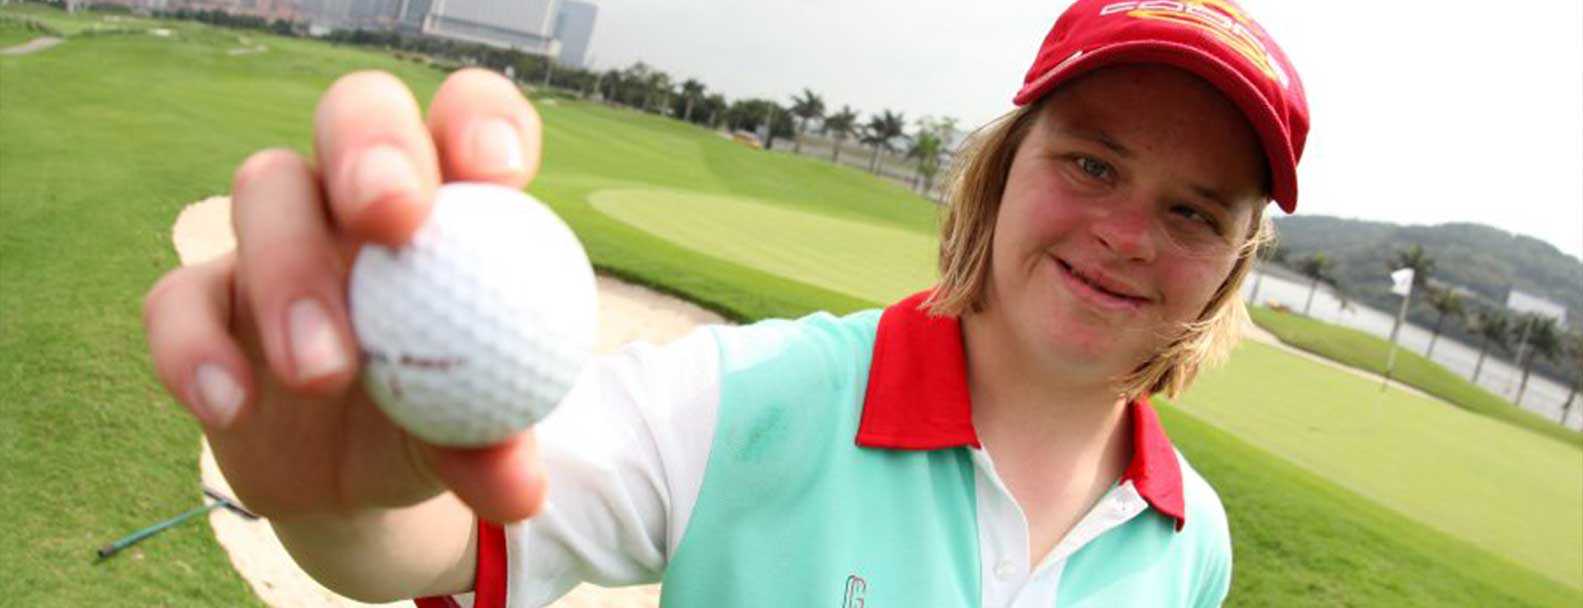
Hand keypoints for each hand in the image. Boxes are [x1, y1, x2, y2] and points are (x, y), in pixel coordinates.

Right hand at [144, 69, 546, 524]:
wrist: (358, 485)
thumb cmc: (443, 429)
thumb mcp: (479, 445)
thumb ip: (496, 450)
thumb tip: (519, 485)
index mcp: (454, 200)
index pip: (470, 118)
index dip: (482, 119)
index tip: (497, 172)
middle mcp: (359, 193)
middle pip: (357, 112)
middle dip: (372, 145)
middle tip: (392, 218)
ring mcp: (277, 234)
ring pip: (263, 188)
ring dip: (291, 270)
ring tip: (325, 373)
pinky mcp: (205, 295)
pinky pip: (179, 297)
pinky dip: (198, 350)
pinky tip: (232, 406)